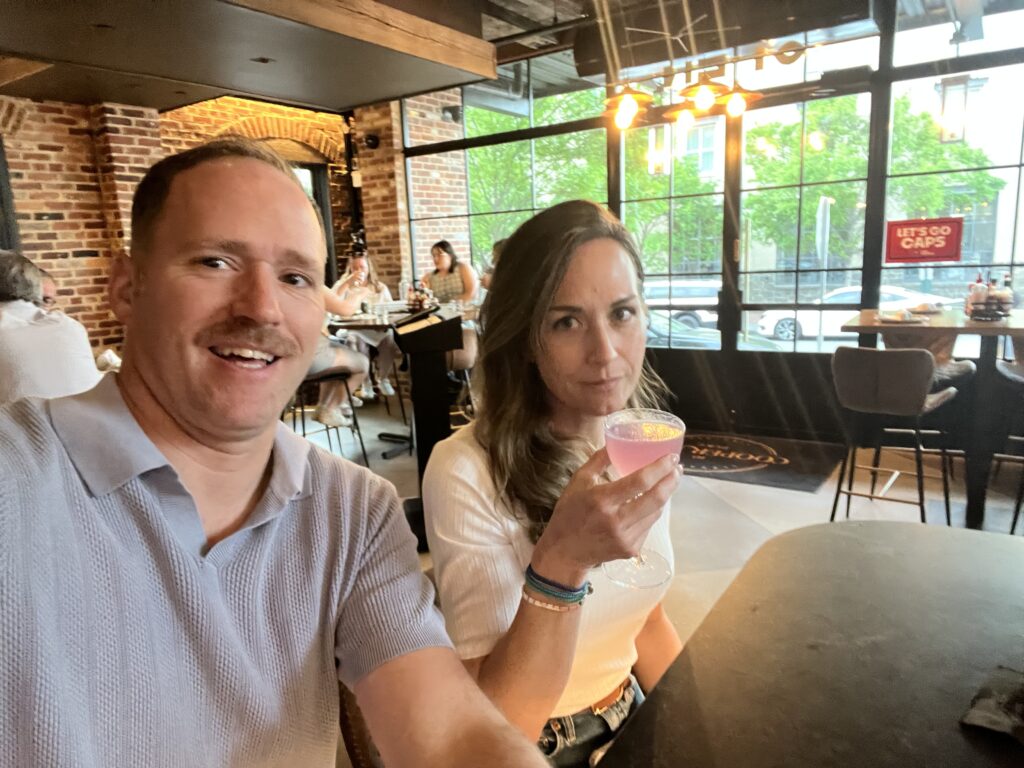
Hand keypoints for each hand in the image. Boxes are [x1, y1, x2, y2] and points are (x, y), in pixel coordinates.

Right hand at [530, 449, 681, 585]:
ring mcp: (626, 538)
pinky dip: (651, 511)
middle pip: (655, 498)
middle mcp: (616, 521)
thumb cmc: (569, 514)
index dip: (659, 468)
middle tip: (677, 468)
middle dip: (671, 480)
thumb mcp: (578, 482)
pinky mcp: (631, 549)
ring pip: (655, 512)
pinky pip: (648, 525)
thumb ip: (598, 461)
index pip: (639, 481)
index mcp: (602, 500)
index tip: (671, 457)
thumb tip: (614, 443)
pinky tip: (649, 503)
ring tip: (668, 482)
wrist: (565, 552)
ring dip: (664, 495)